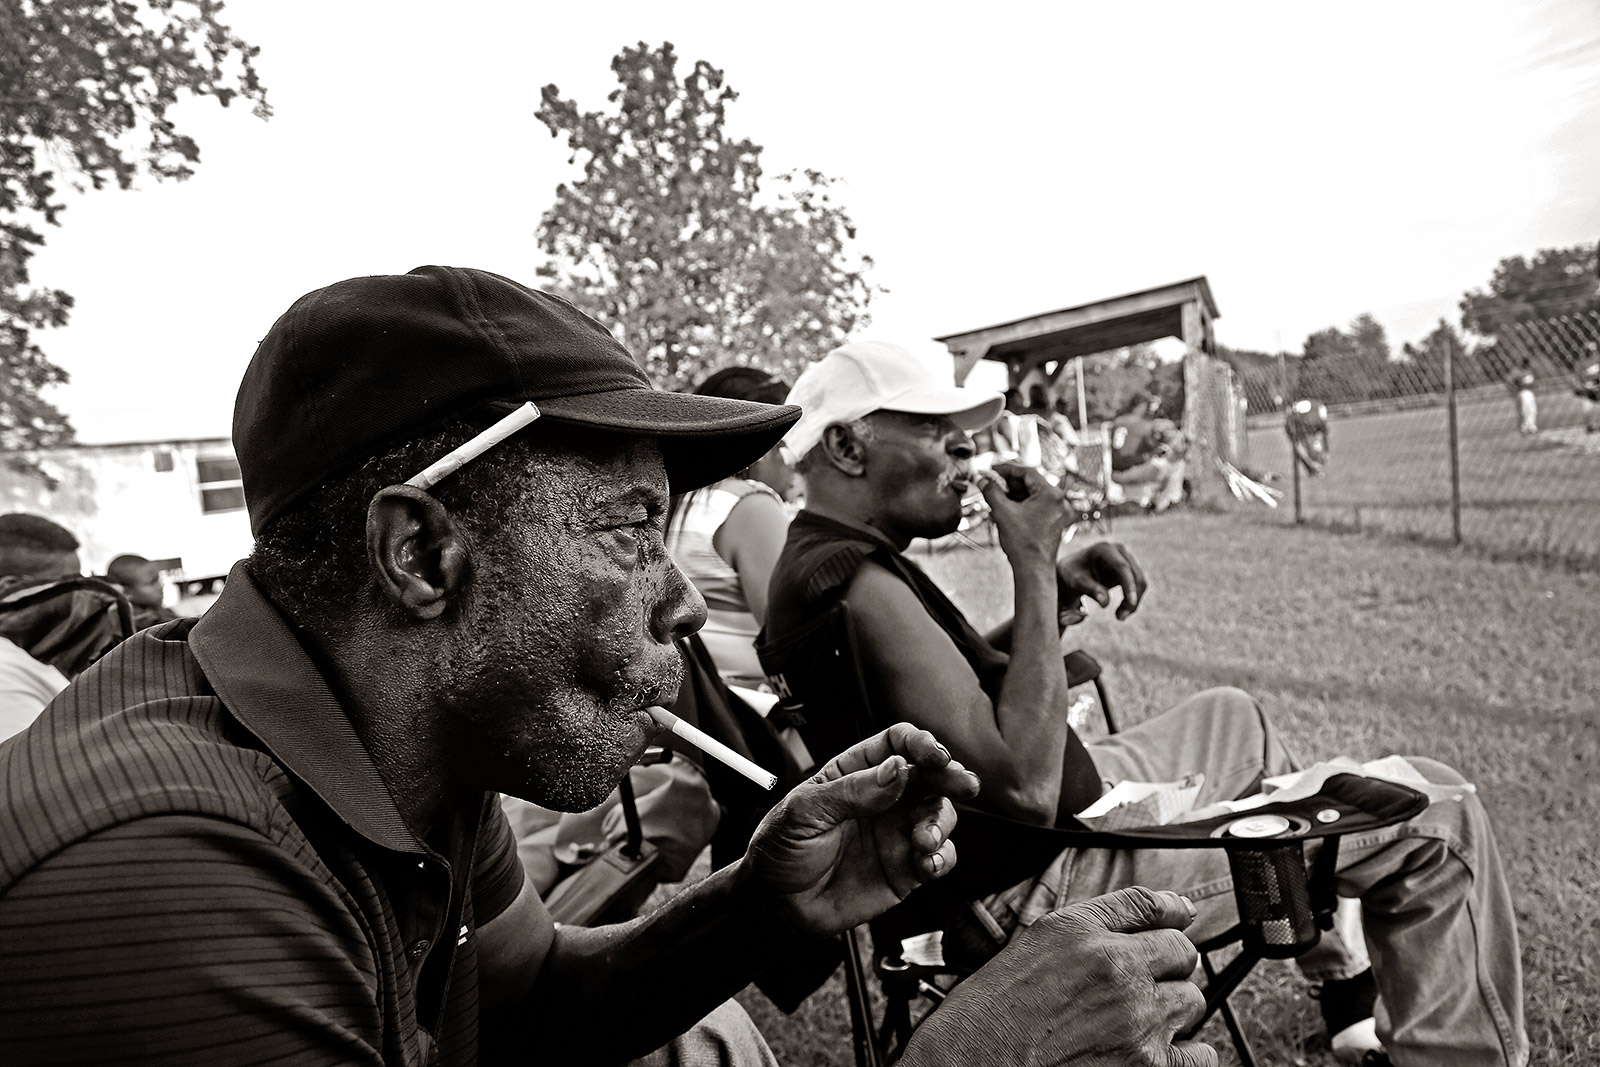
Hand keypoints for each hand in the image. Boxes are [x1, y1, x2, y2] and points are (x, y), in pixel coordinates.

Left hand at [742, 723, 980, 936]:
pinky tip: (926, 864)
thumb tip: (896, 769)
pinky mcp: (905, 869)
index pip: (896, 744)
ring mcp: (896, 833)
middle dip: (951, 776)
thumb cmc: (780, 850)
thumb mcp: (805, 812)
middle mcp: (882, 799)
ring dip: (941, 823)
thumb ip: (852, 792)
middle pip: (929, 775)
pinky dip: (943, 858)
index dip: (919, 744)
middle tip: (964, 785)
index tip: (934, 755)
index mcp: (855, 773)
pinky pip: (939, 858)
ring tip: (923, 840)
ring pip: (940, 815)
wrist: (775, 905)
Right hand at [900, 887, 1215, 1066]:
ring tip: (1133, 1026)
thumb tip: (1158, 909)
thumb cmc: (984, 1020)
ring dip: (1172, 1011)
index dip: (1167, 917)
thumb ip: (1088, 924)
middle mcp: (1115, 968)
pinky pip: (1200, 1055)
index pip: (1152, 907)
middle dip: (1167, 968)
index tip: (1173, 923)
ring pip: (1191, 1002)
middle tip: (1138, 988)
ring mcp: (1138, 1020)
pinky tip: (1151, 1055)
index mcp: (1079, 933)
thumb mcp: (1026, 947)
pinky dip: (1185, 1055)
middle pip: (1182, 953)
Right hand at [978, 462, 1069, 567]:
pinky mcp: (1053, 521)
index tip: (993, 469)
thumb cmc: (1023, 544)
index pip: (1027, 472)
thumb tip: (983, 480)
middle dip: (1009, 483)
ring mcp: (1057, 512)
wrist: (1033, 569)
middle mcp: (1058, 501)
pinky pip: (1035, 506)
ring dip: (1013, 494)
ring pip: (1032, 495)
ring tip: (995, 496)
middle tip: (992, 482)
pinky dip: (1020, 504)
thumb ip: (992, 492)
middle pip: (1030, 483)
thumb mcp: (1003, 512)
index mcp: (1050, 494)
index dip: (1007, 469)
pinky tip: (1005, 508)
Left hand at [1056, 540, 1146, 623]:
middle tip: (1120, 618)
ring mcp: (1126, 558)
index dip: (1129, 586)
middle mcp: (1118, 550)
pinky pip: (1138, 585)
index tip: (1131, 603)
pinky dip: (1132, 600)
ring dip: (1133, 602)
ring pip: (1140, 582)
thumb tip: (1105, 603)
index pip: (1122, 568)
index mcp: (1104, 550)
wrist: (1071, 572)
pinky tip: (1121, 611)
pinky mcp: (1129, 568)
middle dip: (1131, 598)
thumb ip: (1090, 590)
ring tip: (1119, 616)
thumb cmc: (1071, 576)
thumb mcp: (1076, 583)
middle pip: (1135, 576)